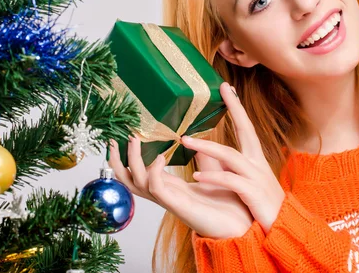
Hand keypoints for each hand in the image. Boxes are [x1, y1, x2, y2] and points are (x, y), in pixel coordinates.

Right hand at [107, 132, 253, 239]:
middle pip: (128, 180)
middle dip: (116, 160)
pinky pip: (157, 189)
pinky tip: (159, 157)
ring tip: (135, 139)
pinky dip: (153, 172)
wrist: (243, 225)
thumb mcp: (210, 172)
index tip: (123, 134)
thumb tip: (196, 133)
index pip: (138, 172)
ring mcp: (169, 200)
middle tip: (115, 139)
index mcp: (170, 185)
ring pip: (137, 182)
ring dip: (132, 160)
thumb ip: (200, 155)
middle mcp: (165, 193)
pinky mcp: (179, 205)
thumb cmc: (228, 202)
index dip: (126, 156)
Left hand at [182, 82, 285, 232]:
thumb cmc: (263, 205)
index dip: (237, 107)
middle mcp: (257, 164)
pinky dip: (214, 178)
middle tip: (221, 90)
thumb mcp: (248, 182)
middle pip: (246, 130)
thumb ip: (231, 167)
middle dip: (235, 109)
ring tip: (186, 141)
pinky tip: (197, 177)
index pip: (246, 127)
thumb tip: (210, 153)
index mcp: (256, 160)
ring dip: (207, 148)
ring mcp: (256, 177)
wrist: (285, 229)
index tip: (226, 87)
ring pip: (230, 156)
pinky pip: (230, 181)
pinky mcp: (253, 194)